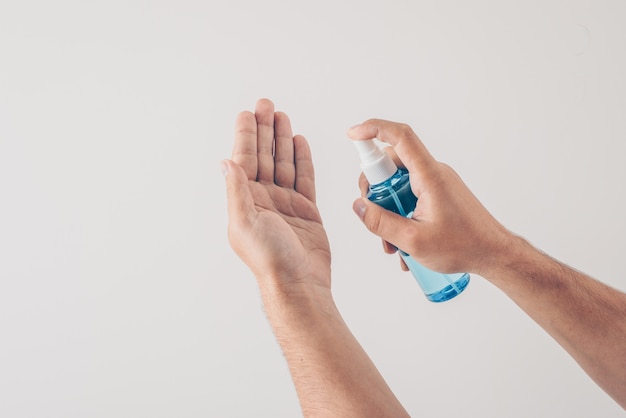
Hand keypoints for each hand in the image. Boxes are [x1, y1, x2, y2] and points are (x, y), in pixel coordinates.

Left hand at [223, 99, 330, 294]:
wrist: (299, 282)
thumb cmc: (269, 258)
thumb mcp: (245, 222)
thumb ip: (237, 190)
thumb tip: (226, 162)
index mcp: (246, 200)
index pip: (245, 160)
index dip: (246, 136)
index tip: (248, 114)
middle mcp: (264, 199)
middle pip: (264, 156)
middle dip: (264, 130)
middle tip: (266, 105)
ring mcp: (286, 203)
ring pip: (284, 163)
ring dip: (282, 140)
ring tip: (282, 117)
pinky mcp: (305, 209)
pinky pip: (304, 178)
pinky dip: (302, 159)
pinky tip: (299, 142)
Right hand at [349, 119, 512, 275]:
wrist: (494, 254)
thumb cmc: (464, 246)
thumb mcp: (413, 240)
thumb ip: (380, 222)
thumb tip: (358, 206)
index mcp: (429, 176)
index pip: (400, 137)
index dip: (373, 129)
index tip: (353, 134)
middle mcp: (433, 173)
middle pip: (392, 164)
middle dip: (375, 189)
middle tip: (372, 213)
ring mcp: (437, 184)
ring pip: (399, 185)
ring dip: (388, 210)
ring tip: (392, 242)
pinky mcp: (439, 195)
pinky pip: (410, 196)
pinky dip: (401, 215)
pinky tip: (404, 243)